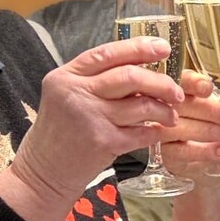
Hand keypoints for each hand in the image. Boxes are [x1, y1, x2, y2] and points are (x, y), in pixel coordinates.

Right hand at [9, 38, 184, 204]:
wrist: (43, 173)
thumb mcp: (64, 96)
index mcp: (66, 77)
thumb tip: (141, 66)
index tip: (163, 47)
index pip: (107, 53)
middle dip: (160, 81)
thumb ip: (94, 79)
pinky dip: (155, 131)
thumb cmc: (59, 132)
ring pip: (141, 104)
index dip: (139, 48)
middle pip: (130, 76)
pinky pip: (141, 132)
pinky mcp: (104, 143)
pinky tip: (157, 132)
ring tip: (170, 115)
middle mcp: (76, 93)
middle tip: (176, 91)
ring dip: (163, 109)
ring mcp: (91, 118)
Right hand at [157, 70, 219, 176]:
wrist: (205, 166)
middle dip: (212, 110)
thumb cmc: (211, 129)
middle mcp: (165, 108)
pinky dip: (205, 151)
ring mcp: (161, 131)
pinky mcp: (165, 155)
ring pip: (179, 128)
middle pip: (181, 105)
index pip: (181, 81)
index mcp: (179, 91)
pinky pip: (182, 152)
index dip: (192, 83)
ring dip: (210, 130)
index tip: (208, 87)